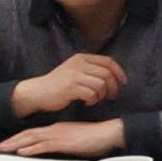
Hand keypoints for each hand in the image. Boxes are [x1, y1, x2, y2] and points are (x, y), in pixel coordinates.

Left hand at [0, 119, 125, 159]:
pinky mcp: (64, 143)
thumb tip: (57, 148)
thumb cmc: (97, 137)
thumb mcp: (77, 139)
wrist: (109, 132)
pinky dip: (31, 148)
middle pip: (28, 134)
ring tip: (3, 149)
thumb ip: (65, 142)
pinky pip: (43, 145)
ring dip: (15, 144)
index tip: (8, 142)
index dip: (19, 137)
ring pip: (31, 139)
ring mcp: (58, 135)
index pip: (34, 132)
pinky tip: (22, 152)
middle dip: (11, 140)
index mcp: (58, 128)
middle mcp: (55, 130)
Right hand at [13, 52, 128, 119]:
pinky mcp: (71, 87)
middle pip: (107, 74)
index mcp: (81, 58)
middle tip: (110, 96)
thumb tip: (113, 75)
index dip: (119, 72)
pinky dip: (93, 100)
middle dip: (113, 87)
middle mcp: (79, 64)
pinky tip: (87, 102)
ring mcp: (74, 75)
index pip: (108, 61)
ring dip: (101, 95)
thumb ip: (90, 69)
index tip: (123, 82)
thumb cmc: (58, 84)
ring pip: (101, 84)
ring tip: (95, 99)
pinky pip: (92, 94)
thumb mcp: (74, 69)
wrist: (37, 92)